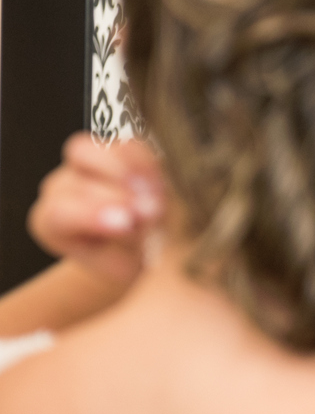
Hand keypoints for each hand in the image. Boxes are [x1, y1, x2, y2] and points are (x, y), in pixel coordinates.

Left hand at [28, 133, 164, 286]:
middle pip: (76, 181)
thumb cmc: (130, 261)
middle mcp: (62, 190)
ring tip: (159, 194)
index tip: (124, 222)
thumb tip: (153, 239)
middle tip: (151, 211)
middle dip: (118, 196)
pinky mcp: (115, 151)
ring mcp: (84, 167)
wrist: (141, 247)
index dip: (90, 214)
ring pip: (88, 152)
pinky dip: (146, 161)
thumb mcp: (127, 268)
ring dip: (128, 171)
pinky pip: (126, 145)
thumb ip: (128, 254)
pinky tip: (164, 180)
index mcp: (52, 224)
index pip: (59, 212)